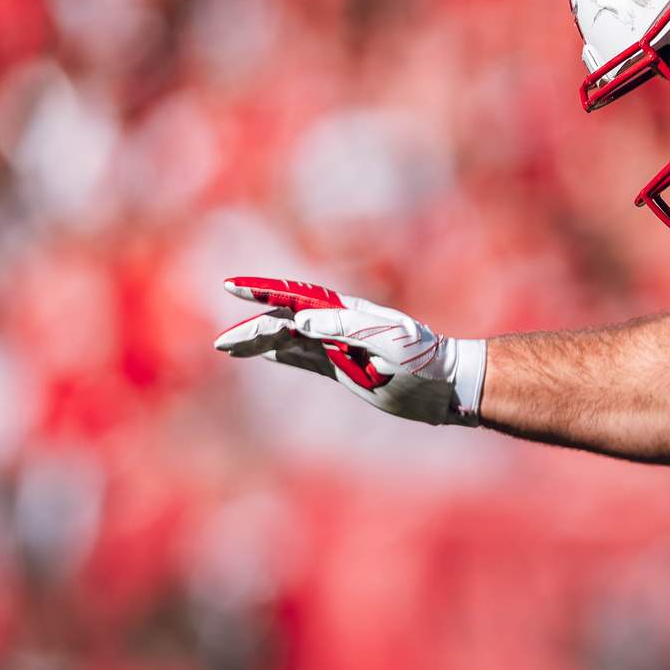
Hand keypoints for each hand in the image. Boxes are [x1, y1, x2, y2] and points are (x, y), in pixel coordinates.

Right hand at [214, 278, 484, 424]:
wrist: (446, 384)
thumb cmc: (422, 358)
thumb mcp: (386, 340)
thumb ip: (342, 327)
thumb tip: (298, 320)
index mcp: (345, 312)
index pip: (295, 298)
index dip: (263, 292)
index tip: (232, 286)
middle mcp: (338, 326)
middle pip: (284, 323)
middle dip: (252, 329)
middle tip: (222, 344)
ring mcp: (339, 347)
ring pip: (288, 342)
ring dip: (258, 343)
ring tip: (228, 349)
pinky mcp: (344, 368)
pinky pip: (304, 358)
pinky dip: (280, 354)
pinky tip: (262, 354)